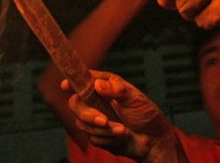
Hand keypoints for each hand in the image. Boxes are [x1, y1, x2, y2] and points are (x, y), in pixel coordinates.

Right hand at [63, 72, 182, 162]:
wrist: (153, 140)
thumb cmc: (146, 114)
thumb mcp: (135, 98)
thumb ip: (116, 90)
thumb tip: (98, 85)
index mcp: (105, 86)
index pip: (84, 80)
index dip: (73, 81)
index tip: (65, 85)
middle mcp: (96, 100)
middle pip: (76, 104)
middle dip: (88, 114)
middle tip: (104, 121)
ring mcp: (95, 118)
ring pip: (82, 123)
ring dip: (103, 130)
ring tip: (122, 130)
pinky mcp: (97, 135)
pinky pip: (92, 137)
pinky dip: (107, 138)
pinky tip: (121, 136)